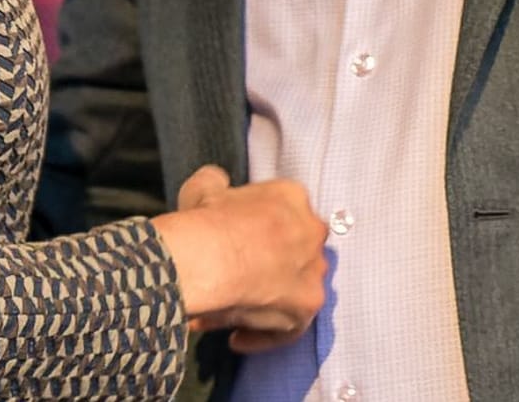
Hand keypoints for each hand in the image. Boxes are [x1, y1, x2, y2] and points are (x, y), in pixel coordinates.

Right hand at [152, 165, 327, 353]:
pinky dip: (262, 334)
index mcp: (291, 196)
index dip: (260, 230)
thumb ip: (217, 183)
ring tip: (234, 309)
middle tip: (242, 276)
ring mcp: (313, 270)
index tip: (239, 243)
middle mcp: (311, 230)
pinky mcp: (307, 307)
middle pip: (298, 248)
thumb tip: (217, 183)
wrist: (208, 256)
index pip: (283, 212)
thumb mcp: (205, 187)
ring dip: (270, 299)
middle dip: (274, 262)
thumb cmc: (205, 220)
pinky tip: (235, 336)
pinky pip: (288, 326)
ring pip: (297, 286)